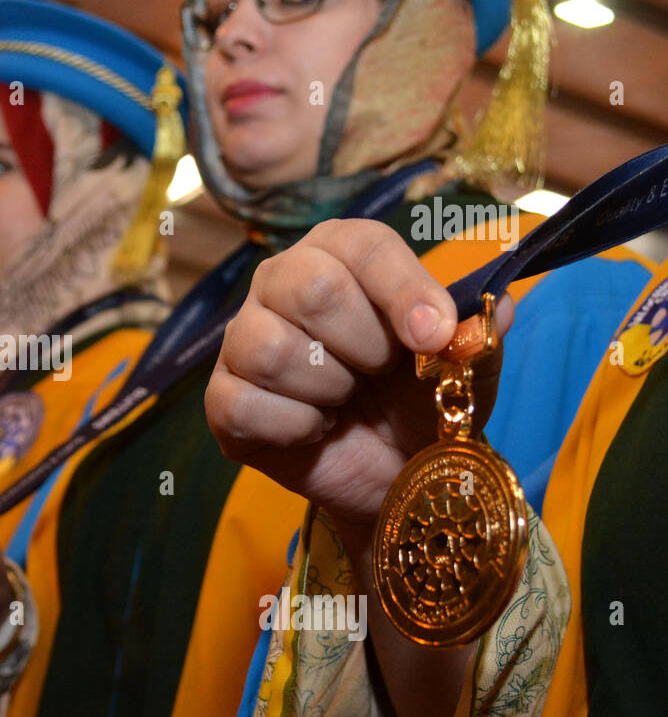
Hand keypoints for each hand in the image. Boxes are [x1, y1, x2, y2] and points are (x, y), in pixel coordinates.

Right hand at [206, 218, 513, 551]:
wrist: (394, 471)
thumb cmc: (420, 399)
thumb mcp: (466, 368)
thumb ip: (479, 334)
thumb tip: (495, 310)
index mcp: (338, 253)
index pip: (362, 245)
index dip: (403, 290)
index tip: (433, 337)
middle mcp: (280, 282)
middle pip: (309, 287)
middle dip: (365, 344)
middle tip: (380, 372)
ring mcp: (241, 339)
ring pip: (271, 348)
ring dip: (329, 389)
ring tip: (345, 400)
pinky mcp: (221, 398)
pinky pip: (244, 404)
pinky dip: (295, 427)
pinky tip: (315, 428)